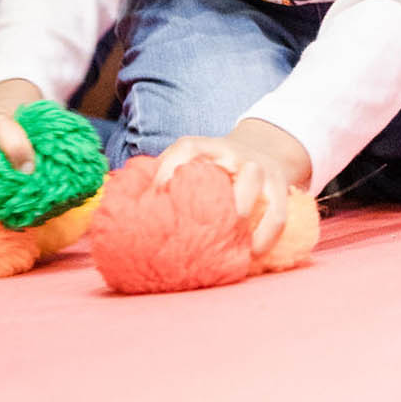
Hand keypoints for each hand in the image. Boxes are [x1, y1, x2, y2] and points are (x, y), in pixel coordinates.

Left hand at [153, 119, 311, 255]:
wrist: (263, 150)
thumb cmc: (215, 169)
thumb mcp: (195, 164)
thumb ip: (166, 182)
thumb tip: (121, 215)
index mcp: (207, 148)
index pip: (186, 148)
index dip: (170, 166)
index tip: (155, 193)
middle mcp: (234, 153)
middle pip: (230, 160)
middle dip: (223, 188)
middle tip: (210, 221)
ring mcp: (260, 168)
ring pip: (256, 179)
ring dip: (248, 209)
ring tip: (240, 243)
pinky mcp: (279, 187)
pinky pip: (278, 210)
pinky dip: (268, 233)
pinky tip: (254, 253)